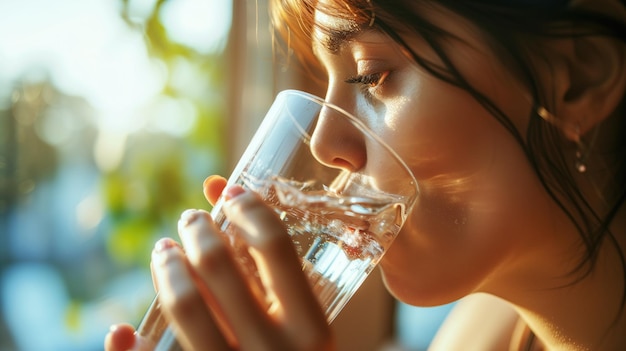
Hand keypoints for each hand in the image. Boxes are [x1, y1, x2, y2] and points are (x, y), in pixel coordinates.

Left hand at [105, 175, 332, 350]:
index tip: (231, 195)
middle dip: (196, 230)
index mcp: (311, 330)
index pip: (275, 246)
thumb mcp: (304, 328)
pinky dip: (129, 350)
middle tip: (188, 220)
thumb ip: (274, 270)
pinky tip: (121, 332)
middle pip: (219, 266)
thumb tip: (216, 187)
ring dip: (165, 269)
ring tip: (163, 253)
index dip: (247, 209)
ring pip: (184, 307)